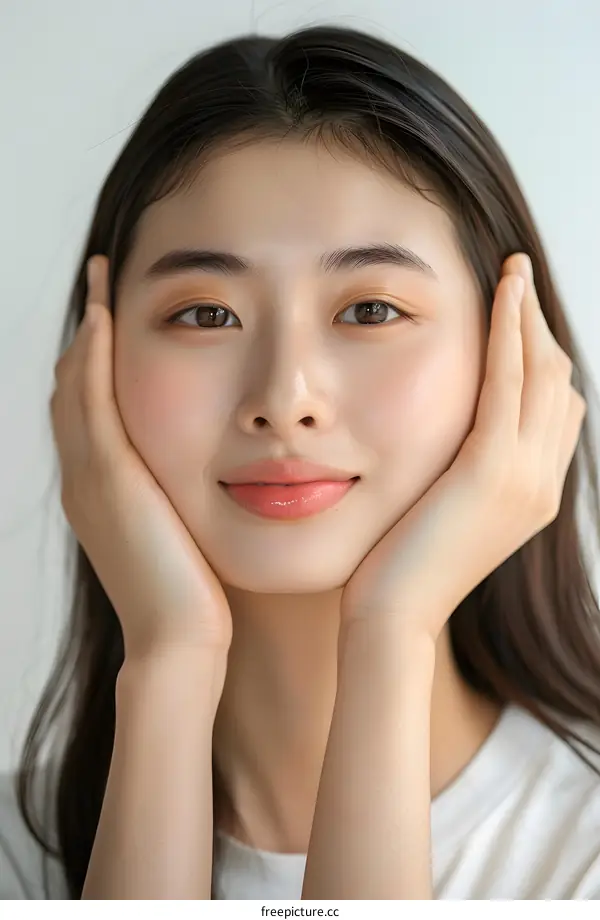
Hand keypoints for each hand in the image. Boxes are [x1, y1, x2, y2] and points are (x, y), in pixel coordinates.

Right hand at [51, 255, 232, 657]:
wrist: (182, 640)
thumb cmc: (199, 594)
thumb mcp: (190, 533)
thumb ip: (193, 499)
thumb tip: (229, 473)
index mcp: (104, 491)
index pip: (93, 410)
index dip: (99, 363)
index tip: (118, 320)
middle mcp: (85, 478)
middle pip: (74, 389)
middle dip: (88, 336)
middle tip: (102, 287)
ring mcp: (88, 476)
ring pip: (75, 386)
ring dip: (88, 331)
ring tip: (102, 285)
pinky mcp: (107, 476)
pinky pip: (91, 399)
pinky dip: (95, 355)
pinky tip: (108, 316)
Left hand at [341, 253, 585, 639]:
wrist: (394, 617)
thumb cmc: (401, 567)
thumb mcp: (446, 512)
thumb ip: (464, 473)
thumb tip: (453, 435)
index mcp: (534, 493)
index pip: (555, 408)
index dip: (540, 355)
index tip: (516, 317)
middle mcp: (542, 482)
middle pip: (558, 382)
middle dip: (539, 326)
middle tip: (515, 282)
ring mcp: (524, 477)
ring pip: (542, 373)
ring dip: (528, 315)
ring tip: (511, 271)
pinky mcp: (490, 469)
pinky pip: (509, 380)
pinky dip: (509, 330)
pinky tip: (502, 291)